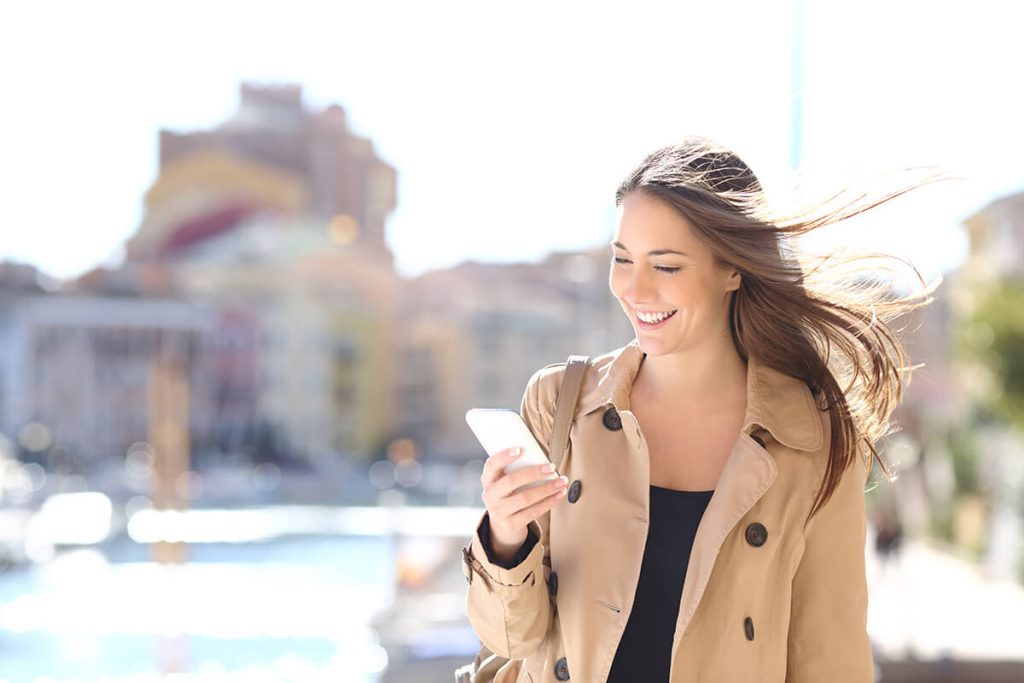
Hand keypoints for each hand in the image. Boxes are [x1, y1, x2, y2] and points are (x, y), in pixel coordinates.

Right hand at [480, 446, 568, 562]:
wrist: (502, 525)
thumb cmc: (509, 496)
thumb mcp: (505, 483)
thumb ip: (516, 471)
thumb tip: (541, 461)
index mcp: (489, 480)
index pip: (492, 465)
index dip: (503, 456)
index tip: (519, 449)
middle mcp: (490, 495)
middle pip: (511, 481)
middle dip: (533, 473)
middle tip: (551, 467)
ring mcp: (499, 511)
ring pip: (524, 498)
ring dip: (546, 489)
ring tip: (561, 482)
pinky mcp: (510, 524)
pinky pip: (532, 512)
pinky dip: (549, 502)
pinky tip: (559, 495)